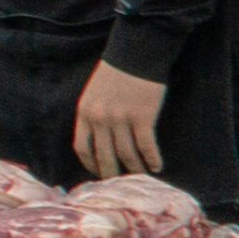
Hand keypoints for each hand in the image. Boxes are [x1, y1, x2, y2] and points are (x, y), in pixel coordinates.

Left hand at [72, 58, 168, 181]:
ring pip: (127, 155)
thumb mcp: (93, 94)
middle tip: (120, 184)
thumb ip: (93, 116)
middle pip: (104, 156)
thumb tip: (100, 141)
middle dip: (112, 174)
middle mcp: (100, 119)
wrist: (136, 53)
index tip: (99, 173)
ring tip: (142, 176)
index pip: (82, 147)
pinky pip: (146, 146)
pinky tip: (156, 166)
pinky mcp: (142, 117)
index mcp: (84, 113)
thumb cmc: (116, 72)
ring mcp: (121, 119)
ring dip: (135, 169)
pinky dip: (152, 159)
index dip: (91, 164)